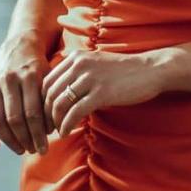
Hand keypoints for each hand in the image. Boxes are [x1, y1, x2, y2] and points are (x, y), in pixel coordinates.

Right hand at [0, 38, 51, 155]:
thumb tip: (50, 133)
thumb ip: (50, 102)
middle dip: (25, 139)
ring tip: (20, 149)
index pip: (33, 113)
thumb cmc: (40, 68)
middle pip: (15, 119)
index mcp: (29, 76)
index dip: (38, 135)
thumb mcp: (50, 78)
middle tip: (34, 151)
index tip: (44, 149)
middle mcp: (9, 79)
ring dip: (9, 140)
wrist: (20, 46)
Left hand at [43, 49, 166, 137]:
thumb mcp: (94, 62)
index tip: (42, 115)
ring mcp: (89, 78)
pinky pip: (75, 112)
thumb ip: (75, 70)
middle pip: (49, 92)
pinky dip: (66, 125)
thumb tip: (57, 89)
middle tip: (45, 128)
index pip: (46, 80)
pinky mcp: (101, 93)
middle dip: (43, 113)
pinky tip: (65, 132)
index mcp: (74, 57)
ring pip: (59, 103)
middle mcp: (78, 65)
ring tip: (56, 131)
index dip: (40, 100)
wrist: (149, 70)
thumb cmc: (121, 70)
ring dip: (54, 121)